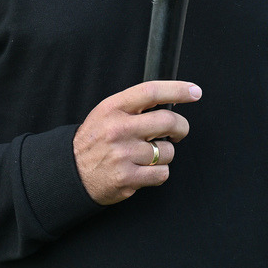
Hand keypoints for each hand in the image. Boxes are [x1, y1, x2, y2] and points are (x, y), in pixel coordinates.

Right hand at [73, 80, 201, 205]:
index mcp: (114, 107)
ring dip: (166, 154)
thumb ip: (134, 105)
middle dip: (181, 127)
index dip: (177, 90)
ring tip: (150, 155)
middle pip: (167, 121)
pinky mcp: (127, 177)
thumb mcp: (106, 112)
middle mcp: (118, 129)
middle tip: (178, 132)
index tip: (194, 92)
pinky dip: (160, 172)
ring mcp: (123, 154)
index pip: (151, 92)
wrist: (72, 172)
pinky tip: (146, 170)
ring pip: (167, 151)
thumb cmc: (96, 139)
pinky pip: (162, 173)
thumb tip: (170, 99)